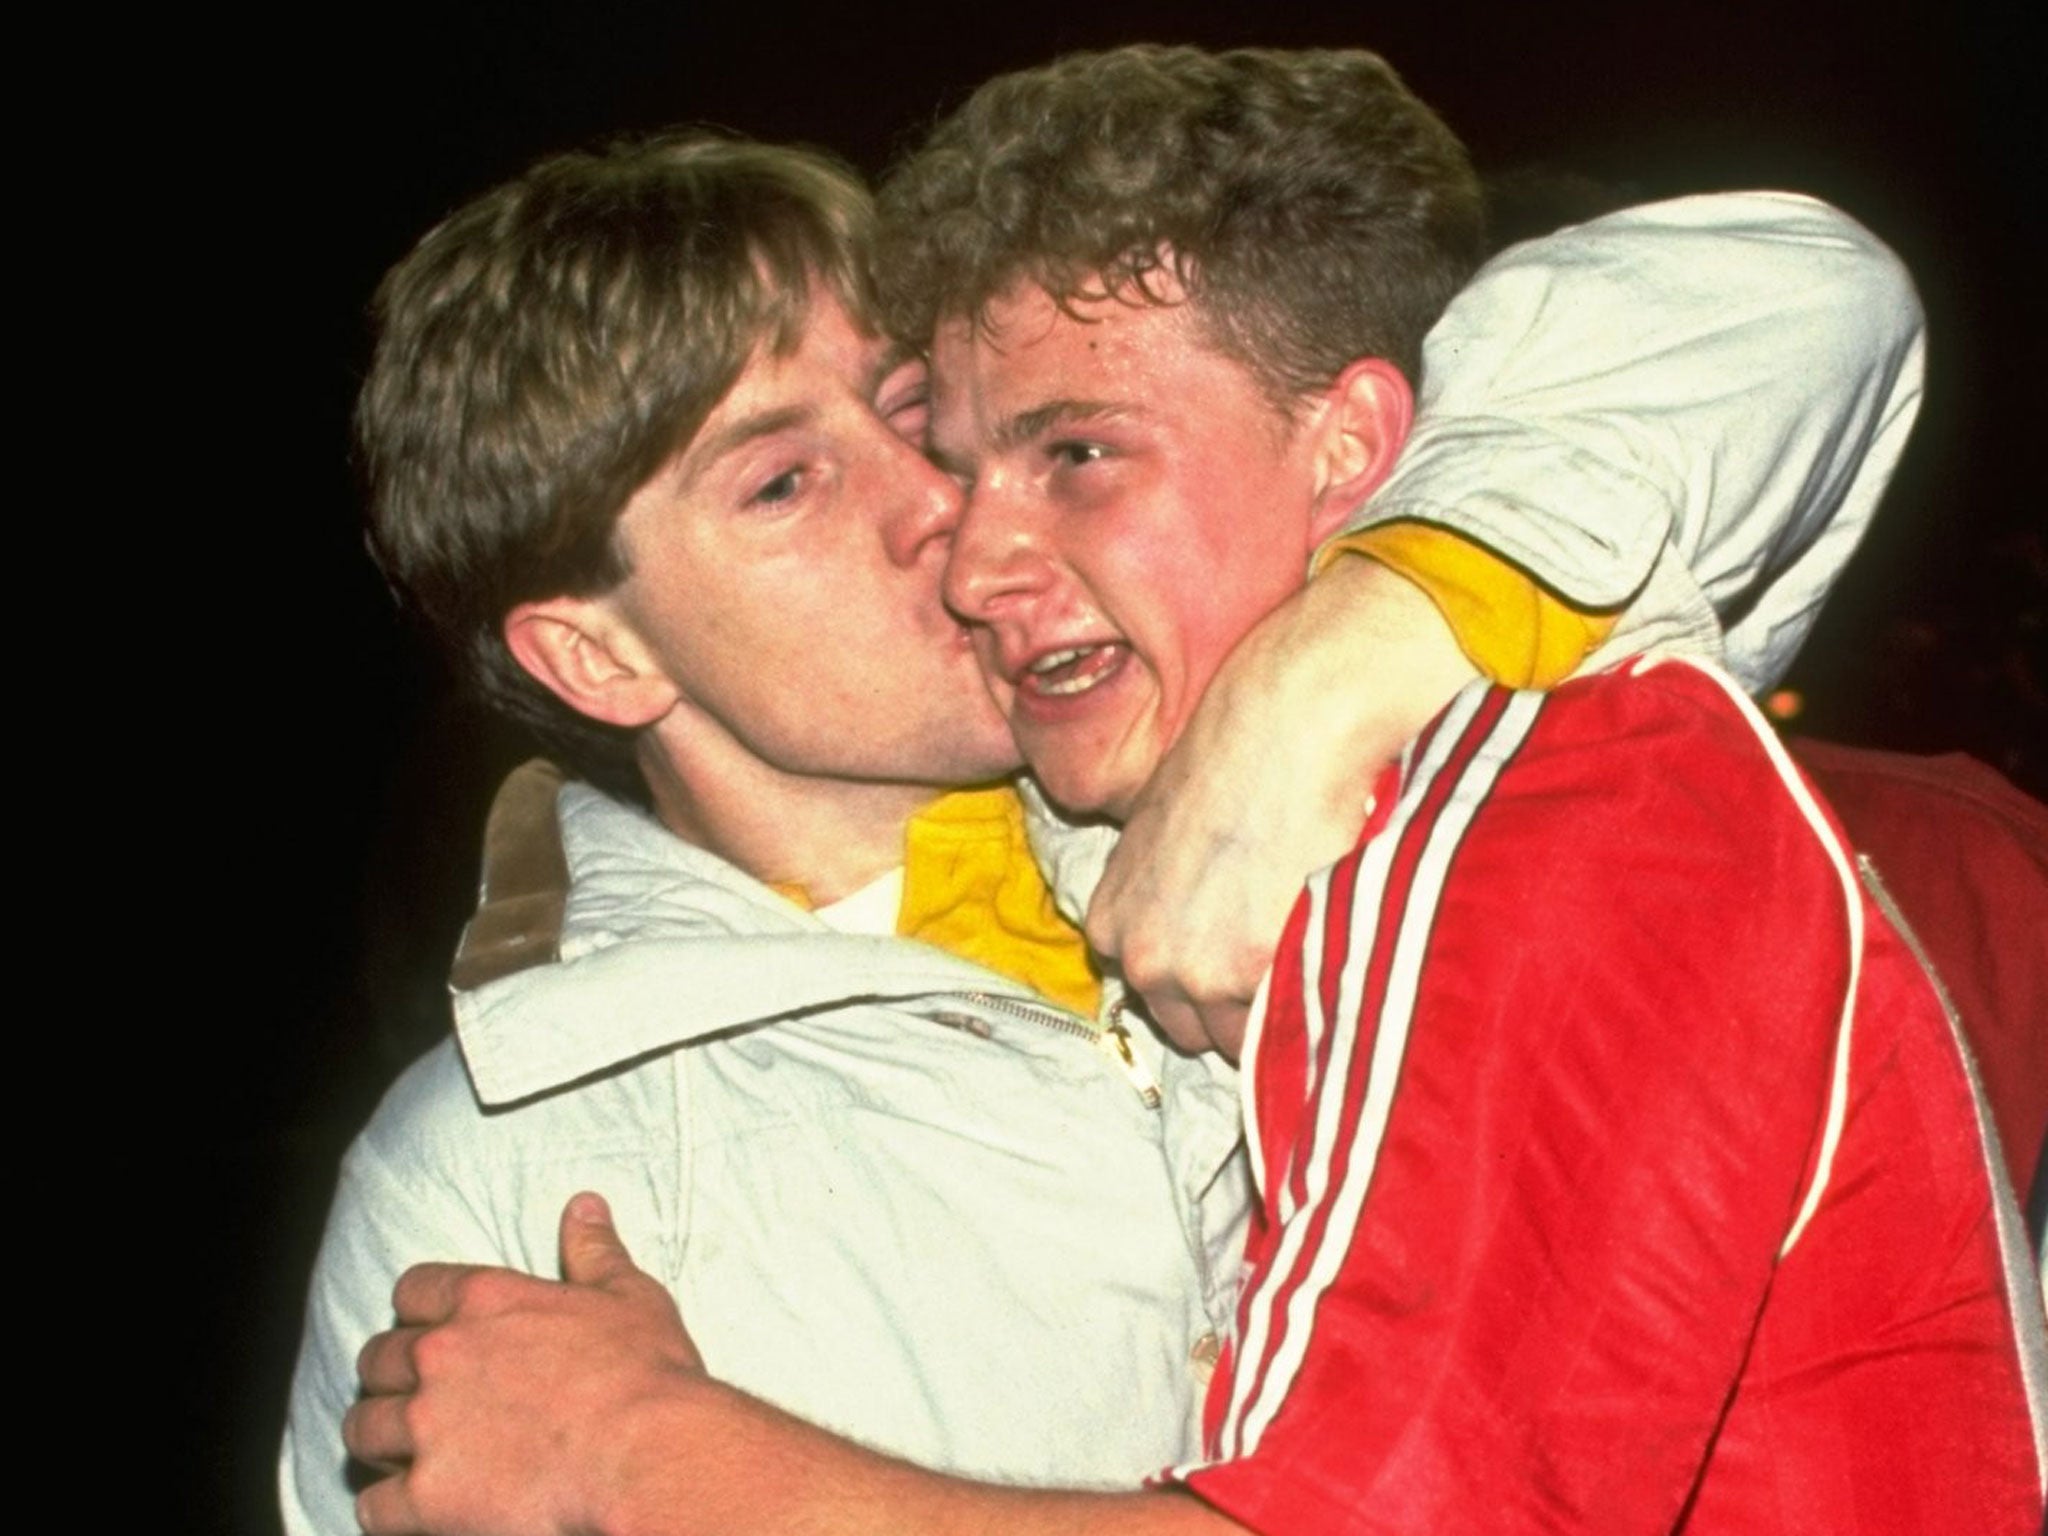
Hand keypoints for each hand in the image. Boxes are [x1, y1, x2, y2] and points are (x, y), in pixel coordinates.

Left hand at [345, 1193, 704, 1534]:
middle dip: (394, 1380)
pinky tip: (416, 1508)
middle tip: (426, 1400)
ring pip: (362, 1429)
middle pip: (377, 1360)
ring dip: (383, 1441)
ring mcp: (426, 1426)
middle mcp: (441, 1355)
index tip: (438, 1333)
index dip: (421, 1313)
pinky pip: (372, 1506)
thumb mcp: (630, 1297)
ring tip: (413, 1455)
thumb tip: (583, 1205)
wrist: (649, 1455)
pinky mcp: (425, 1496)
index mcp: (484, 1300)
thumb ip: (594, 1251)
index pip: (413, 1291)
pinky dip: (389, 1509)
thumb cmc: (647, 1376)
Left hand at [1087, 558, 1474, 1057]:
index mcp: (1114, 923)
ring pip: (1249, 1034)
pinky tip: (1341, 942)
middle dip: (1241, 1004)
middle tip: (1289, 958)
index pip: (1160, 996)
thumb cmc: (1235, 755)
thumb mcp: (1162, 827)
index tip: (1249, 963)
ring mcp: (1198, 972)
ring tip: (1322, 948)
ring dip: (1284, 1005)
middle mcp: (1143, 957)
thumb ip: (1167, 892)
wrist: (1290, 719)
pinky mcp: (1261, 970)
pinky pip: (1296, 1018)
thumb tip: (1200, 921)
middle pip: (1198, 1026)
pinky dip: (1320, 994)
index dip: (1211, 982)